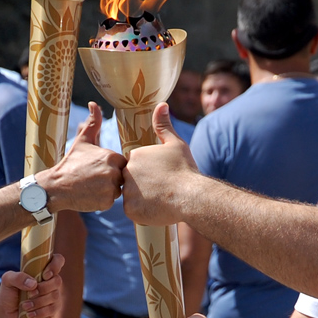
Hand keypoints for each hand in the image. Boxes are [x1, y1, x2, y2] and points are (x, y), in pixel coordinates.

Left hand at [0, 254, 64, 317]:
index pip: (58, 260)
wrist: (7, 314)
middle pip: (57, 281)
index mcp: (42, 270)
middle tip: (30, 294)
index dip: (55, 265)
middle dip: (43, 288)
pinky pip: (52, 310)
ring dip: (38, 302)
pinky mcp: (52, 310)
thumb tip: (33, 284)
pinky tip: (30, 314)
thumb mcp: (7, 281)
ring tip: (25, 306)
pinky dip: (40, 312)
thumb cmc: (9, 293)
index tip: (45, 275)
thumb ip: (17, 277)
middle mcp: (50, 282)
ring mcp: (53, 296)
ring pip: (55, 296)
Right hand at [43, 103, 125, 212]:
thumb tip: (94, 104)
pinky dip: (103, 199)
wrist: (56, 186)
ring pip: (118, 189)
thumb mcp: (83, 141)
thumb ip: (93, 123)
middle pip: (121, 176)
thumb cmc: (71, 162)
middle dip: (110, 178)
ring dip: (108, 189)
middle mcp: (113, 172)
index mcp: (111, 157)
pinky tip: (90, 194)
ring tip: (91, 185)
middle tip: (94, 178)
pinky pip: (111, 201)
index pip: (122, 163)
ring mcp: (110, 189)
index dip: (112, 166)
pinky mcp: (107, 203)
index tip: (98, 168)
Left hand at [123, 102, 200, 225]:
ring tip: (160, 199)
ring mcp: (127, 192)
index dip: (149, 172)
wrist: (190, 195)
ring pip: (132, 197)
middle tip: (161, 189)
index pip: (136, 165)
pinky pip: (133, 211)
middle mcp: (127, 172)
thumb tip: (161, 105)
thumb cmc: (184, 169)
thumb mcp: (176, 144)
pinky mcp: (130, 209)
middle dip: (143, 185)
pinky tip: (156, 209)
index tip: (161, 176)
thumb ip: (164, 126)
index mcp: (135, 156)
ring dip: (142, 199)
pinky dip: (142, 212)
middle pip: (131, 180)